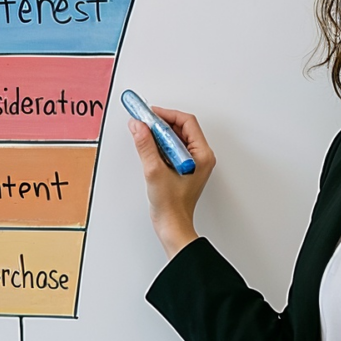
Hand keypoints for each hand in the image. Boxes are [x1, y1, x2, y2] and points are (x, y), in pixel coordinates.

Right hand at [124, 103, 214, 256]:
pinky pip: (171, 149)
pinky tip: (147, 146)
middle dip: (160, 123)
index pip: (186, 123)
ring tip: (142, 132)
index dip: (166, 115)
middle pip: (181, 128)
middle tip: (143, 120)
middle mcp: (199, 156)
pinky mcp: (182, 168)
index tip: (149, 114)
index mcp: (201, 155)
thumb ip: (146, 146)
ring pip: (175, 138)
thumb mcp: (155, 171)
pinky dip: (159, 144)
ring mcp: (191, 162)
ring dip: (158, 134)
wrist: (172, 226)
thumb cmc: (172, 206)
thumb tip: (138, 126)